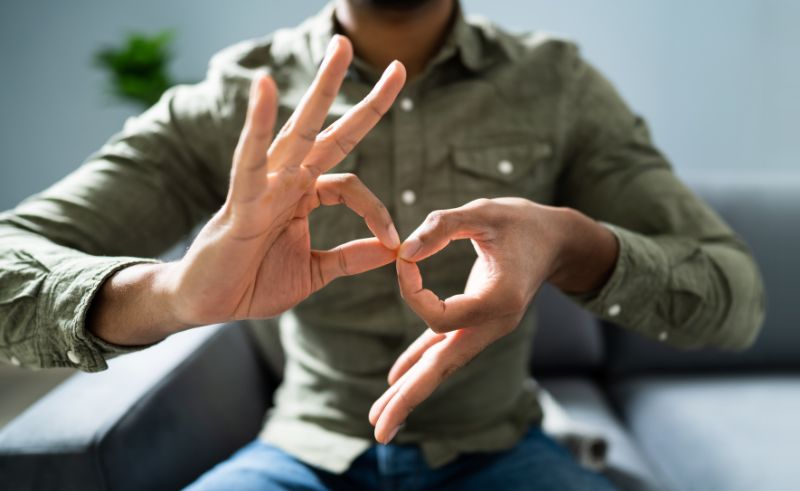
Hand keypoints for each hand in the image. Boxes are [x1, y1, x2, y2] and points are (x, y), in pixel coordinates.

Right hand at [167, 36, 405, 326]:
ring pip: (297, 130)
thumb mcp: (316, 272)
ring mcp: (263, 187)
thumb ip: (352, 258)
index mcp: (302, 196)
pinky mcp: (240, 203)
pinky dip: (256, 124)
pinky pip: (249, 159)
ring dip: (321, 89)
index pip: (351, 184)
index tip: (394, 240)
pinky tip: (263, 86)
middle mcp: (286, 182)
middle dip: (361, 98)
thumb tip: (393, 250)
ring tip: (342, 47)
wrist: (207, 304)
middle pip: (328, 131)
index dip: (378, 211)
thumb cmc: (252, 283)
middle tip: (398, 65)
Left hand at [368, 198, 617, 442]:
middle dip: (410, 400)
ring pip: (442, 367)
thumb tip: (403, 252)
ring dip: (410, 392)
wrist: (557, 240)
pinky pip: (443, 349)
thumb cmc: (523, 222)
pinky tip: (396, 382)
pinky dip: (419, 365)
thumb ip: (443, 226)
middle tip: (379, 432)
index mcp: (498, 301)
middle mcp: (492, 324)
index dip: (411, 290)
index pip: (439, 316)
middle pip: (443, 370)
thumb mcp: (484, 213)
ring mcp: (485, 329)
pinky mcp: (477, 323)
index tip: (404, 256)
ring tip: (380, 421)